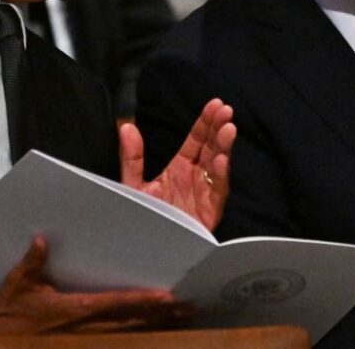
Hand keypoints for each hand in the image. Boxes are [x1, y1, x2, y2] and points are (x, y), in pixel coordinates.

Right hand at [0, 236, 191, 345]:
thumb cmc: (8, 314)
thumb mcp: (18, 284)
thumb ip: (34, 263)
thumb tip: (42, 240)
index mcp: (76, 310)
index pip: (117, 304)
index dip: (143, 302)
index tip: (167, 297)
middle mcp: (88, 329)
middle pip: (133, 323)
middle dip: (162, 317)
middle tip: (190, 308)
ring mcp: (88, 343)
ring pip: (131, 337)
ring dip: (158, 329)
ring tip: (184, 322)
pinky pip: (118, 346)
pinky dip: (139, 340)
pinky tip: (157, 336)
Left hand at [119, 98, 235, 230]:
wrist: (147, 250)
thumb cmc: (144, 218)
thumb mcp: (134, 185)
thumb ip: (132, 157)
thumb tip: (126, 126)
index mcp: (180, 168)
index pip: (196, 140)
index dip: (205, 122)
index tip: (215, 104)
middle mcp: (196, 178)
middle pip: (211, 148)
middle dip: (219, 129)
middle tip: (225, 110)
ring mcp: (204, 194)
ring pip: (218, 166)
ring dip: (224, 147)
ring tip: (228, 129)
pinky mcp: (209, 211)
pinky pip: (218, 191)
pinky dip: (220, 175)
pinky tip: (222, 160)